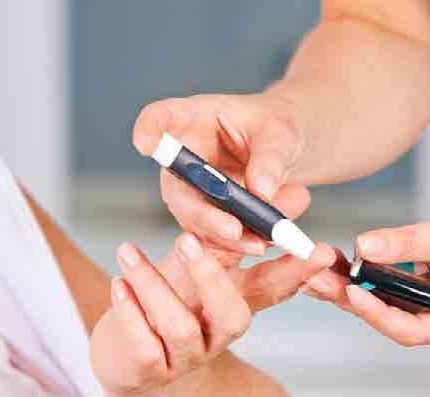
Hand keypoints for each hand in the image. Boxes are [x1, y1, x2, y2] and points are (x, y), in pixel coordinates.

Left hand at [91, 232, 334, 396]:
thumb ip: (229, 236)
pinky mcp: (147, 371)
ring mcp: (184, 358)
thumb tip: (284, 198)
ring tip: (128, 251)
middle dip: (211, 275)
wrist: (127, 359)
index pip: (273, 290)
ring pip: (180, 327)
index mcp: (232, 305)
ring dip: (152, 284)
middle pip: (232, 316)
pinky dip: (128, 312)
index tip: (318, 250)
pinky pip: (143, 346)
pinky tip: (119, 284)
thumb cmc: (167, 301)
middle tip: (186, 237)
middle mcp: (215, 335)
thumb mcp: (195, 267)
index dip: (296, 272)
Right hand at [132, 91, 307, 254]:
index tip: (145, 143)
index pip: (159, 119)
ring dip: (222, 236)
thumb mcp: (281, 133)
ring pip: (193, 219)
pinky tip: (259, 244)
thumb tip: (261, 192)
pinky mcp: (205, 214)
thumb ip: (271, 158)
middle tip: (232, 229)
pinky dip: (235, 245)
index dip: (148, 131)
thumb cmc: (276, 129)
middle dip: (202, 213)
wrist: (285, 150)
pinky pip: (212, 236)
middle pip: (176, 186)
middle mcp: (184, 158)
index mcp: (193, 120)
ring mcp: (191, 190)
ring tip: (258, 243)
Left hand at [303, 182, 429, 345]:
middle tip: (318, 281)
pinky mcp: (409, 273)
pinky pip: (379, 276)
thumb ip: (409, 242)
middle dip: (350, 298)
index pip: (412, 330)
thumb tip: (366, 247)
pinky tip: (333, 261)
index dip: (380, 315)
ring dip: (346, 283)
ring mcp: (421, 291)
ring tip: (316, 271)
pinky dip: (357, 269)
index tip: (353, 293)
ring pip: (378, 295)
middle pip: (387, 314)